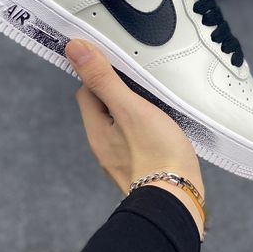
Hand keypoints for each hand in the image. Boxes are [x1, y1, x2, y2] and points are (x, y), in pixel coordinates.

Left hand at [65, 39, 204, 235]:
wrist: (178, 202)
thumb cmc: (156, 153)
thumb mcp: (129, 107)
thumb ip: (103, 79)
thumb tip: (74, 49)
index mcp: (96, 130)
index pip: (86, 91)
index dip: (98, 74)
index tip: (118, 64)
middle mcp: (103, 147)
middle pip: (102, 108)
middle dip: (116, 92)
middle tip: (140, 81)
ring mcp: (121, 160)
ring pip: (119, 125)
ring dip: (131, 111)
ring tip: (153, 102)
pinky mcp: (140, 169)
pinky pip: (135, 141)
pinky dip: (143, 129)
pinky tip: (161, 127)